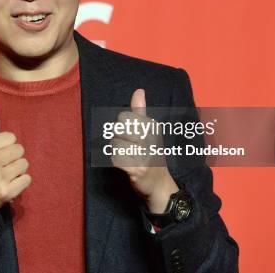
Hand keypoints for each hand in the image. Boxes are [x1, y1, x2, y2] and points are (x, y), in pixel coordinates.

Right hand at [0, 103, 31, 218]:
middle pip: (20, 150)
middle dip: (13, 158)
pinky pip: (27, 179)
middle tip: (2, 166)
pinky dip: (21, 183)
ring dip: (18, 170)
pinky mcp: (6, 193)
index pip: (11, 137)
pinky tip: (10, 185)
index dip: (6, 146)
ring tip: (5, 176)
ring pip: (24, 164)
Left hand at [112, 89, 178, 212]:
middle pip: (116, 129)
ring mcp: (145, 154)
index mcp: (152, 126)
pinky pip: (115, 159)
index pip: (123, 117)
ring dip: (117, 152)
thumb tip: (139, 90)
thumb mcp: (149, 130)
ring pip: (114, 144)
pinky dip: (117, 163)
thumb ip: (140, 111)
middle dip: (117, 139)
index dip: (121, 126)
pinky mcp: (137, 169)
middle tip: (129, 148)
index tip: (131, 136)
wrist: (160, 185)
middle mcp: (150, 138)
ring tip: (129, 157)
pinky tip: (127, 166)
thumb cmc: (151, 154)